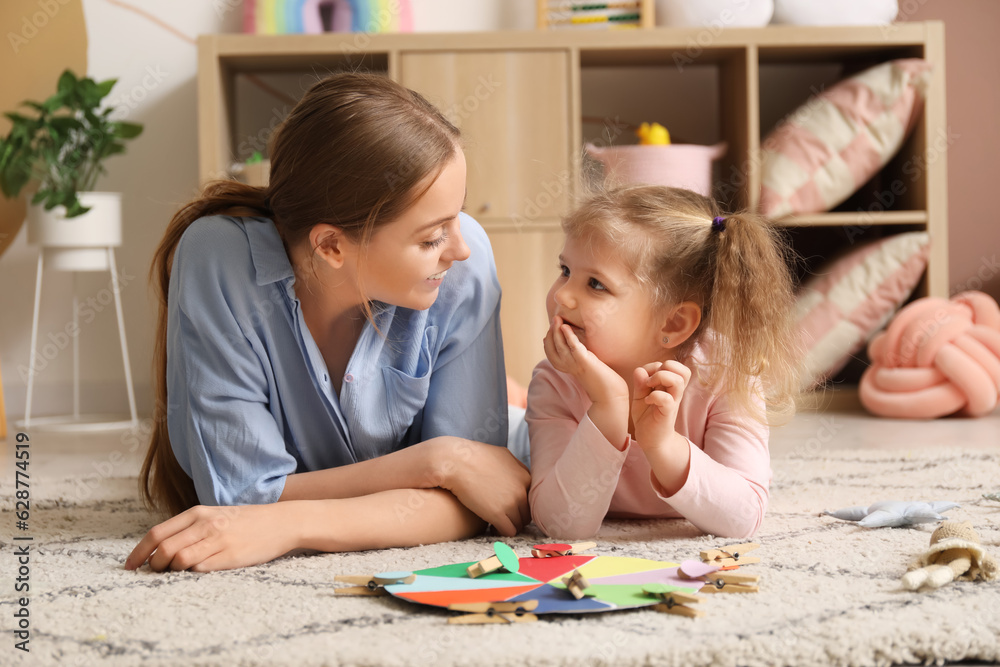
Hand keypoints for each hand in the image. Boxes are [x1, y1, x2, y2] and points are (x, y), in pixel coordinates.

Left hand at [125, 503, 298, 572]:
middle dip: (151, 565)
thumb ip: (190, 528)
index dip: (138, 552)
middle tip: (151, 573)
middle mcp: (205, 525)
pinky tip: (198, 572)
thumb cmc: (246, 521)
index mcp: (198, 513)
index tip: (129, 566)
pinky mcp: (230, 557)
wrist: (281, 522)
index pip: (157, 533)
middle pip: (164, 548)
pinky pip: (200, 569)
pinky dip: (192, 574)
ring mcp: (217, 541)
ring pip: (178, 560)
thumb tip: (161, 548)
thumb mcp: (215, 515)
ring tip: (175, 573)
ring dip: (170, 571)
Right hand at [430, 437, 530, 536]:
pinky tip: (492, 527)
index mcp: (525, 476)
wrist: (457, 462)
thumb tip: (517, 476)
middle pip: (527, 513)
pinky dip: (501, 532)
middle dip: (517, 517)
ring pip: (519, 524)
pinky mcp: (498, 515)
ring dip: (509, 526)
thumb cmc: (475, 456)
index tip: (511, 508)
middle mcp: (522, 490)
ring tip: (497, 524)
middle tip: (504, 518)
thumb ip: (515, 469)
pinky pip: (508, 531)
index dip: (521, 505)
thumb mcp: (503, 456)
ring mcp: (511, 503)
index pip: (531, 499)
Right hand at [543, 316, 626, 404]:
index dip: (549, 341)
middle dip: (551, 333)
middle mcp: (569, 367)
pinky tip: (566, 327)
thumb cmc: (603, 382)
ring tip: (558, 319)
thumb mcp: (589, 366)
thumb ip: (583, 358)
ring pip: (560, 347)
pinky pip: (573, 348)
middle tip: (555, 319)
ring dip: (557, 331)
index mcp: (568, 368)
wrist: (612, 397)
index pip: (551, 354)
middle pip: (552, 349)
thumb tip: (581, 347)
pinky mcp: (585, 363)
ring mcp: (576, 365)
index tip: (552, 329)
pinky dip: (569, 337)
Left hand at [631, 360, 691, 451]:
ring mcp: (673, 402)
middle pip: (683, 370)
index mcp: (669, 386)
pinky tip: (648, 401)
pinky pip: (667, 399)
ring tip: (649, 388)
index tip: (645, 378)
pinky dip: (654, 396)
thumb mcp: (640, 396)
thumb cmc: (647, 416)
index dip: (656, 365)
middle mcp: (674, 392)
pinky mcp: (668, 413)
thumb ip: (640, 383)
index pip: (672, 365)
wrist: (650, 439)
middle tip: (650, 380)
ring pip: (678, 381)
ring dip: (660, 379)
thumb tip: (640, 370)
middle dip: (664, 368)